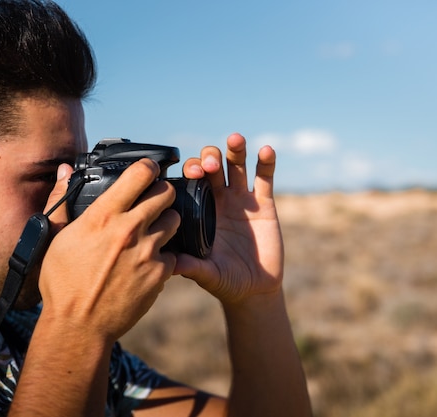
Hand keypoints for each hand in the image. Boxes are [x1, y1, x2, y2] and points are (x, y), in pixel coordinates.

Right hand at [37, 159, 179, 341]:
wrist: (79, 327)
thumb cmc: (62, 282)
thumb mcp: (55, 237)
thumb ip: (62, 200)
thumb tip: (66, 171)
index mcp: (104, 216)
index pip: (140, 174)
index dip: (149, 167)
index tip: (150, 168)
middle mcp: (130, 229)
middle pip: (166, 194)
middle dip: (162, 192)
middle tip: (155, 199)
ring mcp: (148, 252)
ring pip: (174, 222)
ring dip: (166, 223)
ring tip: (152, 232)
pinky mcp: (160, 274)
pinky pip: (173, 255)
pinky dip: (164, 256)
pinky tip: (148, 262)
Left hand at [174, 133, 283, 306]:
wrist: (254, 290)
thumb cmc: (225, 282)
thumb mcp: (207, 275)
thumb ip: (191, 267)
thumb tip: (169, 264)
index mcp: (201, 211)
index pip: (192, 182)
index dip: (191, 171)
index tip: (192, 173)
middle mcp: (220, 200)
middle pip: (213, 167)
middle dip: (210, 159)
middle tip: (210, 166)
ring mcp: (243, 200)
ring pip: (237, 166)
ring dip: (235, 150)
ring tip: (235, 139)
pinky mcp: (265, 204)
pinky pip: (265, 178)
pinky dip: (266, 162)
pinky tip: (266, 150)